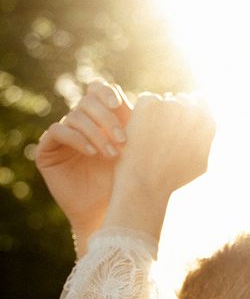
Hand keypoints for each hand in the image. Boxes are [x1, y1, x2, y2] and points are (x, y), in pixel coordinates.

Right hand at [35, 82, 131, 254]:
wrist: (107, 208)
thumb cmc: (125, 178)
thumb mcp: (134, 148)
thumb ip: (137, 123)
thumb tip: (154, 98)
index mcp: (99, 116)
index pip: (97, 90)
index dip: (105, 93)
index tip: (119, 105)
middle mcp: (79, 121)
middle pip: (87, 101)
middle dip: (106, 119)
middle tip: (123, 140)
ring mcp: (62, 134)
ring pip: (74, 117)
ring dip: (96, 134)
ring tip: (111, 154)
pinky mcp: (47, 149)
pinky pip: (57, 131)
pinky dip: (77, 139)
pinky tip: (92, 152)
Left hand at [104, 93, 215, 240]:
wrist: (146, 184)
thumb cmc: (172, 178)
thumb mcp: (201, 163)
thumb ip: (206, 141)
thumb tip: (208, 126)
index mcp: (207, 121)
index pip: (200, 101)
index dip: (188, 112)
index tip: (177, 125)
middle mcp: (193, 109)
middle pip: (181, 99)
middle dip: (172, 112)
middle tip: (160, 134)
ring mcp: (171, 103)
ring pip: (163, 101)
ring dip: (157, 113)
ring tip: (150, 138)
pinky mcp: (149, 102)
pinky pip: (146, 100)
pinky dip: (141, 113)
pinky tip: (140, 133)